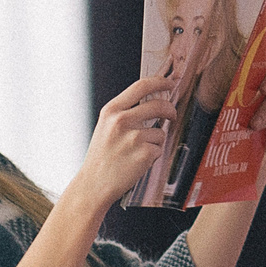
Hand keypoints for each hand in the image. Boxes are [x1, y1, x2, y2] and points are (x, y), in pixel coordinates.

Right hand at [77, 74, 177, 205]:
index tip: (169, 83)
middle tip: (171, 116)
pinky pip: (159, 149)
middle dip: (170, 110)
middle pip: (159, 105)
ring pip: (160, 132)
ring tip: (137, 152)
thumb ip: (125, 113)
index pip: (141, 86)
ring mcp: (134, 137)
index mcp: (111, 111)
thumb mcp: (105, 127)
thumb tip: (152, 102)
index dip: (160, 82)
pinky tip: (137, 162)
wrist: (94, 184)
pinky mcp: (144, 153)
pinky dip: (152, 156)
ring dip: (155, 142)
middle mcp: (122, 121)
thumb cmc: (100, 158)